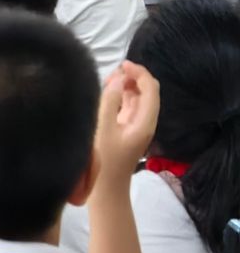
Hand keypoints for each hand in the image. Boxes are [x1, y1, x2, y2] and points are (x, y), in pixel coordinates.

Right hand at [95, 61, 160, 182]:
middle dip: (134, 77)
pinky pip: (128, 106)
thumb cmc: (103, 159)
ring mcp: (135, 126)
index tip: (121, 64)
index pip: (151, 89)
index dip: (139, 73)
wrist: (106, 188)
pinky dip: (121, 96)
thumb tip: (117, 79)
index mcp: (144, 121)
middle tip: (113, 71)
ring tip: (108, 80)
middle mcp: (144, 122)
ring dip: (126, 85)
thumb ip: (110, 101)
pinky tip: (106, 94)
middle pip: (147, 92)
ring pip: (138, 98)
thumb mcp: (102, 128)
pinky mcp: (126, 130)